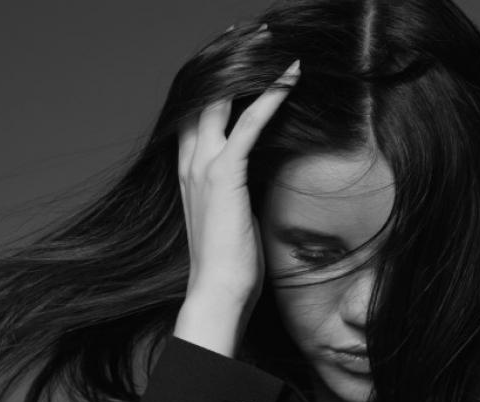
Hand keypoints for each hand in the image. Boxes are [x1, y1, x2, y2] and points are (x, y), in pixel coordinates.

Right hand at [177, 58, 301, 308]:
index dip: (212, 78)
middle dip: (225, 57)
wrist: (217, 292)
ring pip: (222, 97)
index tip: (232, 52)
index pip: (195, 110)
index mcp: (186, 170)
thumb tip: (261, 175)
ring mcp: (203, 165)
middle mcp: (189, 161)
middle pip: (202, 92)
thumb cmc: (230, 264)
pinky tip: (292, 75)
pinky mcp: (225, 174)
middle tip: (250, 30)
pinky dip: (273, 96)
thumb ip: (237, 188)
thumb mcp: (232, 216)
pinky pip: (250, 123)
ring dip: (249, 65)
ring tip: (272, 38)